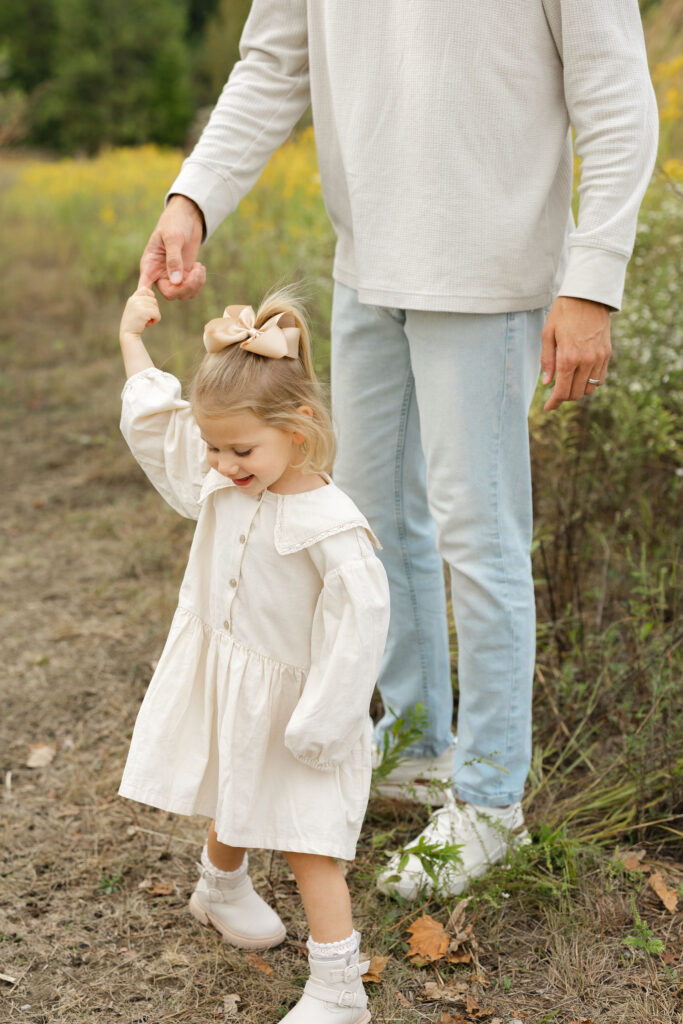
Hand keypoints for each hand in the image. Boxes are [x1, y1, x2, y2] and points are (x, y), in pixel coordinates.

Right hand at [120, 287, 160, 338]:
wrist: (128, 335)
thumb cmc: (134, 323)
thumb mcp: (135, 309)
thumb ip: (141, 301)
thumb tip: (152, 293)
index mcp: (132, 298)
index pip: (145, 289)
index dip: (150, 297)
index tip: (148, 307)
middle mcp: (134, 299)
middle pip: (154, 300)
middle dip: (154, 310)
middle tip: (146, 317)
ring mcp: (137, 305)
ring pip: (156, 307)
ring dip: (154, 316)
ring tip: (146, 321)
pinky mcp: (142, 312)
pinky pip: (157, 314)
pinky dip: (156, 320)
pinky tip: (148, 324)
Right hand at [138, 195, 206, 299]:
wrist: (187, 216)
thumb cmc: (174, 222)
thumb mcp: (173, 238)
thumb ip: (174, 259)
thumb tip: (176, 282)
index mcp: (149, 265)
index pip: (144, 288)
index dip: (148, 300)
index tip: (154, 308)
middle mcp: (159, 274)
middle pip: (170, 294)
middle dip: (185, 287)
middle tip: (196, 272)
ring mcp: (173, 276)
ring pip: (183, 293)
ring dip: (195, 284)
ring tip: (199, 268)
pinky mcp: (185, 275)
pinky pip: (192, 288)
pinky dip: (199, 282)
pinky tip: (200, 268)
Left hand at [541, 296, 611, 411]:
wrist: (588, 296)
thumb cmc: (563, 313)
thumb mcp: (547, 334)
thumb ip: (547, 360)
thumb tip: (547, 383)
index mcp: (567, 357)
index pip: (562, 391)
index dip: (554, 403)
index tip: (548, 407)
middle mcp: (585, 361)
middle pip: (576, 394)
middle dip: (564, 397)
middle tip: (555, 392)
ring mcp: (599, 358)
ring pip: (589, 389)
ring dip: (578, 391)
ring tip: (568, 383)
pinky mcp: (607, 354)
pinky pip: (600, 378)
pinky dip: (590, 382)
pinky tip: (580, 376)